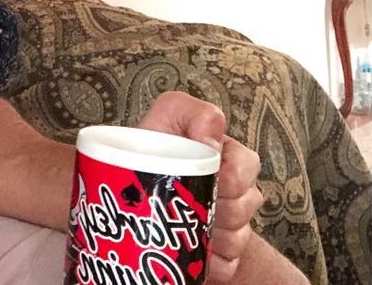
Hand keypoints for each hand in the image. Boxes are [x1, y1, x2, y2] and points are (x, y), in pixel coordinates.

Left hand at [139, 92, 262, 282]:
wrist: (131, 181)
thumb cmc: (154, 143)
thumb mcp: (171, 113)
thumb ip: (194, 113)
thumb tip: (212, 138)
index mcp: (230, 155)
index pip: (248, 165)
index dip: (229, 177)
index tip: (203, 178)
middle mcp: (237, 188)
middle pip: (246, 205)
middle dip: (217, 208)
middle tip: (186, 202)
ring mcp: (231, 222)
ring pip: (239, 238)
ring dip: (211, 236)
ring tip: (183, 226)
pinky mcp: (222, 253)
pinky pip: (230, 266)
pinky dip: (211, 263)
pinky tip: (191, 254)